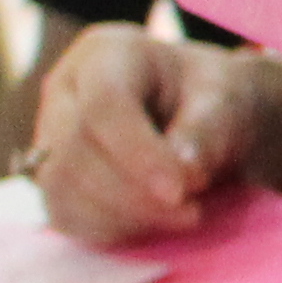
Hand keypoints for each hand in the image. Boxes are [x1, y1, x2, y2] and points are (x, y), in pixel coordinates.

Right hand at [23, 28, 281, 241]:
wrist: (213, 121)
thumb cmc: (221, 99)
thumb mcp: (230, 100)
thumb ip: (208, 130)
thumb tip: (185, 172)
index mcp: (108, 53)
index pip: (104, 104)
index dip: (138, 152)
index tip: (184, 189)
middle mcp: (66, 91)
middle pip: (75, 149)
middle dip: (133, 192)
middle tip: (194, 212)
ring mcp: (51, 136)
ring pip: (60, 186)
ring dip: (122, 216)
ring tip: (184, 218)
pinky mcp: (56, 180)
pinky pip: (65, 214)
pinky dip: (110, 229)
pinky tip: (156, 226)